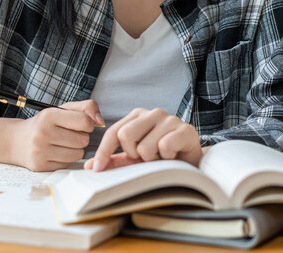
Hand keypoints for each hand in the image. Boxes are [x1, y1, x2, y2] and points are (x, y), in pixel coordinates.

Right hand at [10, 100, 102, 171]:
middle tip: (68, 134)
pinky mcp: (41, 166)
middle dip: (80, 137)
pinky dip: (66, 158)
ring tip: (62, 143)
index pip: (85, 121)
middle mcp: (43, 133)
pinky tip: (55, 152)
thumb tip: (101, 122)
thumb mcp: (62, 109)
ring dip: (75, 149)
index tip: (79, 123)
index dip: (87, 123)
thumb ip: (86, 107)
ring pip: (78, 154)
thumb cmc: (45, 123)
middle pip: (83, 140)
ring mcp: (40, 151)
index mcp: (48, 115)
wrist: (16, 140)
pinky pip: (68, 164)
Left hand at [84, 107, 202, 170]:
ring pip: (144, 146)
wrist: (191, 166)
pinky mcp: (185, 129)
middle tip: (146, 158)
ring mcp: (169, 119)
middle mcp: (152, 113)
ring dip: (151, 159)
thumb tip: (90, 166)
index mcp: (137, 116)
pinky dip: (166, 158)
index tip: (96, 169)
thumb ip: (114, 161)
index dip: (103, 151)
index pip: (113, 132)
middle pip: (125, 136)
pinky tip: (174, 156)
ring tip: (161, 158)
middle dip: (133, 155)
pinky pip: (164, 147)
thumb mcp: (134, 161)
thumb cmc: (161, 161)